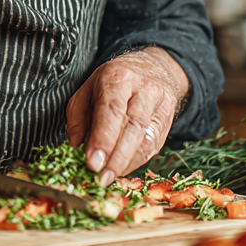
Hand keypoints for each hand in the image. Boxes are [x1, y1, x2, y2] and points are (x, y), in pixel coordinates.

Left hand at [65, 47, 189, 184]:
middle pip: (133, 126)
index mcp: (119, 77)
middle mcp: (144, 89)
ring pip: (147, 139)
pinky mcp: (169, 120)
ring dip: (127, 163)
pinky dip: (137, 161)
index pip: (112, 110)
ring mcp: (160, 105)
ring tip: (110, 177)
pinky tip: (122, 169)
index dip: (103, 139)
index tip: (93, 163)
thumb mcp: (88, 89)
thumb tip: (76, 146)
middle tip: (102, 178)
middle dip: (117, 157)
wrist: (155, 67)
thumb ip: (78, 117)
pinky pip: (154, 145)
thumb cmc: (114, 81)